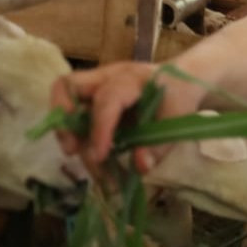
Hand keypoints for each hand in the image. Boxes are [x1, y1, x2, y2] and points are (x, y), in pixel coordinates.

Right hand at [49, 62, 204, 172]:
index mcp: (131, 78)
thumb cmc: (179, 96)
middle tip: (72, 151)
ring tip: (93, 168)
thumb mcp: (179, 118)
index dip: (100, 128)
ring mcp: (97, 89)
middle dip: (64, 121)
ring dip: (72, 138)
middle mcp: (106, 78)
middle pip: (66, 86)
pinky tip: (97, 162)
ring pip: (67, 105)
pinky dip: (81, 140)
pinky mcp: (94, 103)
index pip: (107, 99)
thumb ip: (160, 144)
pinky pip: (77, 118)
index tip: (100, 156)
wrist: (182, 82)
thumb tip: (139, 167)